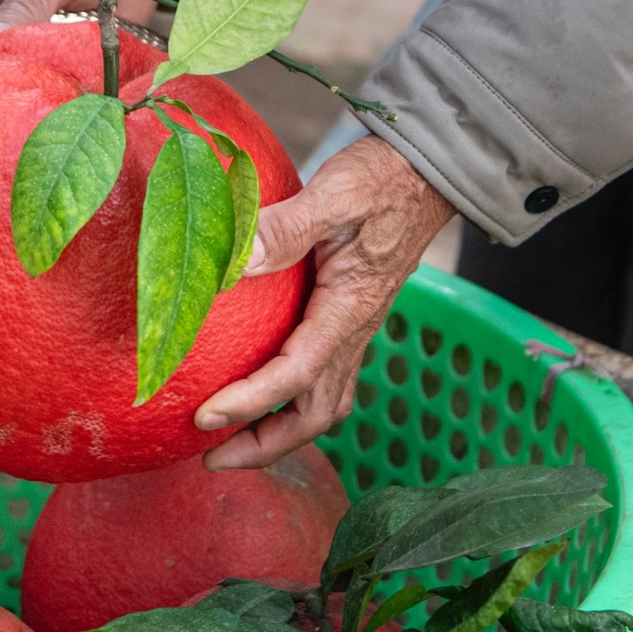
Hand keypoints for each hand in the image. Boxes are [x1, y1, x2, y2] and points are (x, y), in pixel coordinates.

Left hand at [196, 136, 456, 469]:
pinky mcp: (349, 318)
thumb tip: (233, 263)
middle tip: (211, 459)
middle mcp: (354, 331)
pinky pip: (322, 377)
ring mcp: (355, 329)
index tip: (202, 418)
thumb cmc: (384, 179)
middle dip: (265, 445)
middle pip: (314, 414)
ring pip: (321, 403)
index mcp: (349, 311)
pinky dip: (289, 399)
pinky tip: (256, 389)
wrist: (430, 172)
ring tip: (228, 440)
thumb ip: (284, 228)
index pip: (295, 376)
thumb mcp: (334, 195)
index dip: (249, 403)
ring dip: (277, 430)